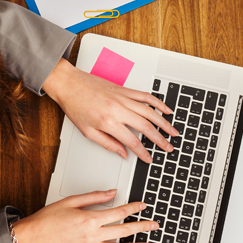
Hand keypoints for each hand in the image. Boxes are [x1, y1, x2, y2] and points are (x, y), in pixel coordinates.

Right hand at [12, 190, 157, 242]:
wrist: (31, 237)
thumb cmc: (48, 219)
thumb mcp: (71, 201)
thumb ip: (95, 197)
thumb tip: (112, 193)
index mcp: (90, 219)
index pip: (119, 212)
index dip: (134, 208)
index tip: (143, 205)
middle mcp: (92, 235)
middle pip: (124, 231)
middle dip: (143, 227)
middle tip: (155, 226)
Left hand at [43, 58, 177, 162]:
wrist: (68, 83)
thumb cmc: (74, 105)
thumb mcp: (87, 131)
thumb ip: (108, 143)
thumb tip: (123, 153)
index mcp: (108, 122)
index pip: (132, 141)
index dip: (143, 152)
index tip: (149, 158)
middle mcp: (118, 109)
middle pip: (146, 127)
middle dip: (160, 140)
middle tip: (168, 147)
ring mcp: (123, 98)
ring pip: (150, 112)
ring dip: (164, 123)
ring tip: (173, 132)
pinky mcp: (125, 90)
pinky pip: (146, 96)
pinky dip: (158, 104)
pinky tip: (166, 110)